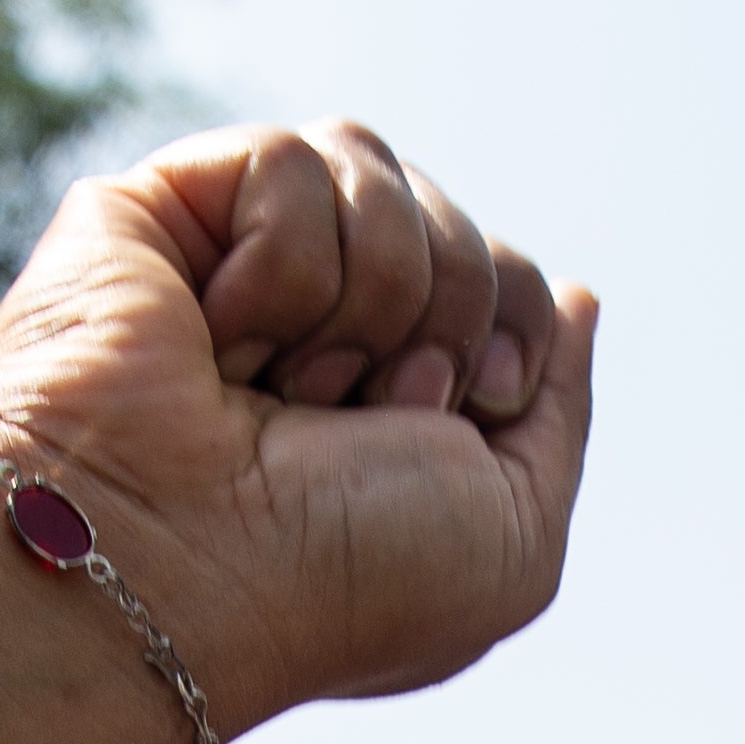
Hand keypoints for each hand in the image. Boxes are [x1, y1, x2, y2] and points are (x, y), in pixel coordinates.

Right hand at [0, 122, 597, 739]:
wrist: (185, 573)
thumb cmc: (339, 582)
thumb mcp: (514, 535)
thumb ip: (561, 413)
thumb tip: (580, 293)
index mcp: (398, 389)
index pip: (510, 277)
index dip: (511, 335)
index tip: (452, 416)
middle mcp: (323, 317)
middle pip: (456, 221)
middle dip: (442, 319)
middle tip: (357, 417)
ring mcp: (238, 255)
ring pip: (373, 165)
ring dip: (365, 298)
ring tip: (283, 388)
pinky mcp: (164, 206)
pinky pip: (292, 160)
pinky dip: (282, 268)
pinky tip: (219, 344)